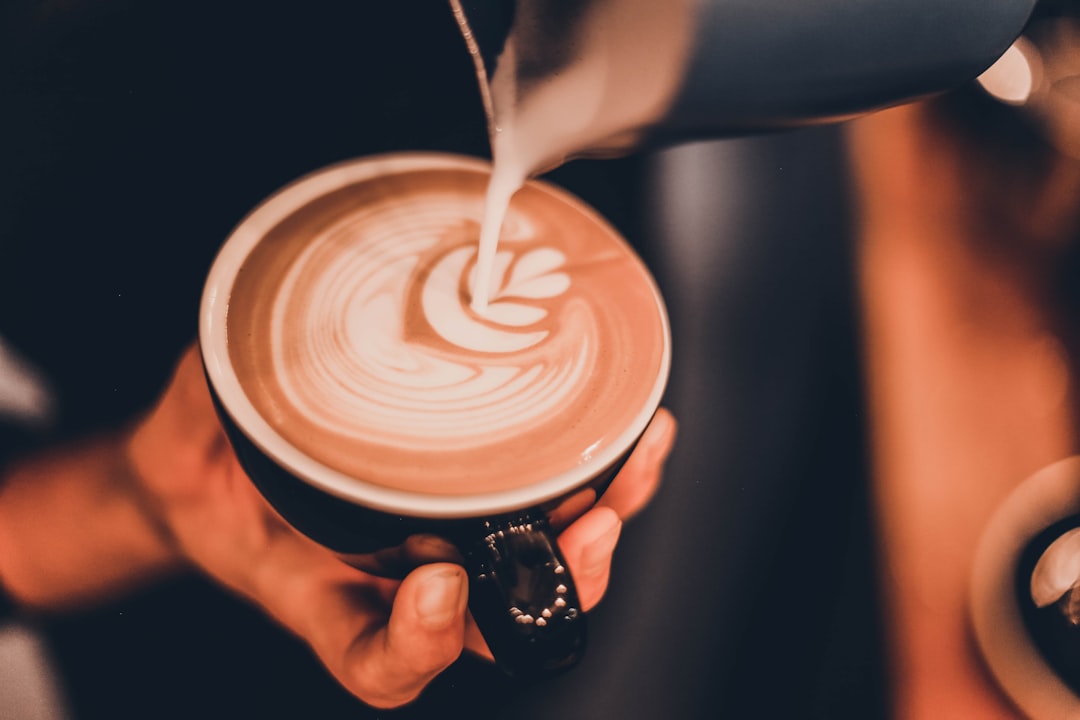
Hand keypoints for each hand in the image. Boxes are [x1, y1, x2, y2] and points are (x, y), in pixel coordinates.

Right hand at [127, 344, 676, 707]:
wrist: (226, 467)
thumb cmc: (209, 468)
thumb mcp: (187, 439)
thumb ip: (205, 414)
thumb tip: (225, 371)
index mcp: (327, 594)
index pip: (378, 658)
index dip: (419, 644)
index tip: (435, 587)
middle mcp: (401, 580)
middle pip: (499, 623)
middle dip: (557, 583)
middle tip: (587, 527)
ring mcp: (447, 536)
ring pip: (543, 566)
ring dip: (600, 526)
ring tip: (631, 465)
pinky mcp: (479, 487)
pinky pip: (552, 499)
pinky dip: (600, 473)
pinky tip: (633, 432)